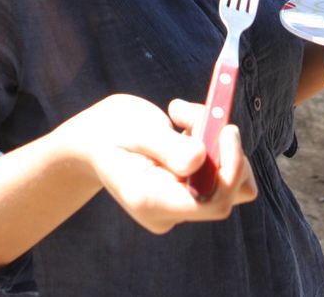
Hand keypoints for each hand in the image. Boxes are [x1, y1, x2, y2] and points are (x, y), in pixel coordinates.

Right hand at [63, 94, 255, 234]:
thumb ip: (167, 146)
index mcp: (150, 200)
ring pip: (229, 182)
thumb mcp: (133, 129)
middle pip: (227, 193)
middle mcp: (168, 211)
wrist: (93, 140)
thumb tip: (202, 159)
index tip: (228, 129)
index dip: (230, 168)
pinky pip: (217, 171)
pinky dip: (212, 143)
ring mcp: (179, 205)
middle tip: (203, 111)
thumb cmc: (109, 130)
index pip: (212, 202)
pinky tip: (183, 125)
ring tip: (183, 117)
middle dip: (225, 149)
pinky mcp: (187, 191)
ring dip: (219, 143)